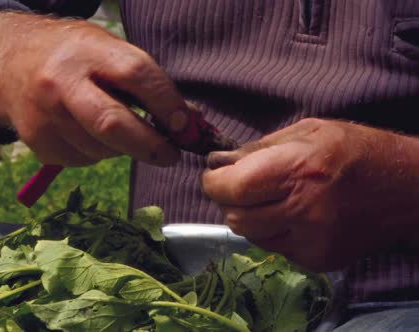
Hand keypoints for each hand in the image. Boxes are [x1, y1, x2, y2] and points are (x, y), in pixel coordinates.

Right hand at [0, 11, 188, 166]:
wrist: (9, 65)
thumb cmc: (71, 56)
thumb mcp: (105, 49)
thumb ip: (142, 79)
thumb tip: (185, 120)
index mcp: (86, 51)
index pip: (135, 74)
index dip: (166, 102)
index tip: (184, 123)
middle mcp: (60, 83)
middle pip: (112, 124)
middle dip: (149, 145)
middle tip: (170, 155)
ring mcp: (44, 115)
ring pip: (99, 149)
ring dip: (121, 149)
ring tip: (118, 131)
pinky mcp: (36, 142)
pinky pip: (81, 160)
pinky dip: (96, 154)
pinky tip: (88, 134)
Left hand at [202, 118, 418, 271]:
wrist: (407, 190)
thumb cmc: (356, 151)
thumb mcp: (308, 131)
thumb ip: (259, 148)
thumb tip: (221, 162)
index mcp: (298, 171)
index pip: (231, 189)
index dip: (213, 183)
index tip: (214, 175)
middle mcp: (303, 211)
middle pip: (235, 218)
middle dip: (228, 201)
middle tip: (240, 187)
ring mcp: (311, 241)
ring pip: (251, 236)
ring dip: (249, 218)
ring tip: (270, 199)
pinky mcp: (318, 260)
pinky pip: (274, 248)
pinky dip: (272, 232)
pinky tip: (292, 216)